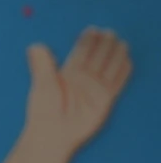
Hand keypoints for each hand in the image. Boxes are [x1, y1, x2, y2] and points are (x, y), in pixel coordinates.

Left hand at [25, 27, 131, 153]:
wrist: (53, 133)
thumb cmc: (44, 110)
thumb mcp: (41, 84)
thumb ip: (41, 64)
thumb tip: (34, 45)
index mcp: (67, 74)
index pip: (80, 53)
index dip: (86, 42)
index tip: (91, 29)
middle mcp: (83, 79)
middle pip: (97, 57)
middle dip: (103, 45)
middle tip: (109, 31)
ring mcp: (95, 89)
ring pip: (109, 67)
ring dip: (115, 55)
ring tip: (121, 42)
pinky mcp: (105, 100)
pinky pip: (117, 83)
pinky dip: (123, 73)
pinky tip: (127, 61)